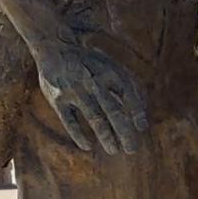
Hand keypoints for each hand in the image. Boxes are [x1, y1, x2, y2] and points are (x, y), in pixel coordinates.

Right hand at [34, 40, 147, 154]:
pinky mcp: (57, 98)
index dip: (137, 111)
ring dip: (106, 136)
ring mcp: (75, 90)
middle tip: (132, 149)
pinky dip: (78, 134)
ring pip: (94, 117)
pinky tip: (87, 147)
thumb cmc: (90, 64)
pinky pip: (69, 120)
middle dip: (124, 131)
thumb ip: (128, 88)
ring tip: (114, 150)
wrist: (55, 47)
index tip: (142, 128)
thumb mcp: (111, 68)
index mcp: (109, 73)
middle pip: (113, 111)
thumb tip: (142, 115)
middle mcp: (94, 82)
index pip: (128, 95)